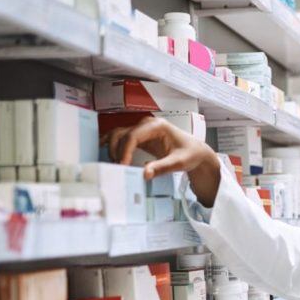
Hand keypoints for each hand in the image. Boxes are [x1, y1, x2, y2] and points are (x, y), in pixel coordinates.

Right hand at [103, 118, 220, 206]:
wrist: (195, 152)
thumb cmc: (190, 153)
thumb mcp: (179, 162)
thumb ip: (162, 168)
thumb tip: (145, 174)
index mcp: (157, 126)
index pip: (133, 136)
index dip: (125, 150)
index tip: (122, 165)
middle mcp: (147, 125)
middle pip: (122, 134)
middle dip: (117, 150)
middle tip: (118, 168)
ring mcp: (143, 130)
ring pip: (119, 135)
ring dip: (113, 148)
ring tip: (115, 165)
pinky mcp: (141, 137)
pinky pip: (122, 138)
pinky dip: (113, 143)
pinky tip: (104, 149)